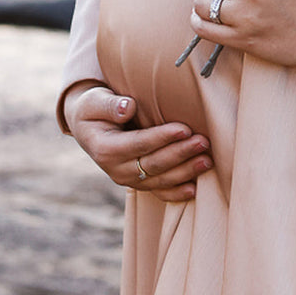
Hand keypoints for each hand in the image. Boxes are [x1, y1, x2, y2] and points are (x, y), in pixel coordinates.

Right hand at [61, 82, 211, 201]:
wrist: (88, 127)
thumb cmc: (94, 108)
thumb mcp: (94, 102)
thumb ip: (110, 105)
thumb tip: (128, 108)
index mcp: (105, 149)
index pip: (139, 144)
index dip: (162, 138)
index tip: (184, 129)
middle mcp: (116, 169)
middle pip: (153, 164)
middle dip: (181, 154)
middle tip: (203, 142)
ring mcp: (127, 179)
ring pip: (160, 180)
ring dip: (185, 172)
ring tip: (207, 160)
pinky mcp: (138, 182)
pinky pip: (158, 191)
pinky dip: (176, 192)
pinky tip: (194, 189)